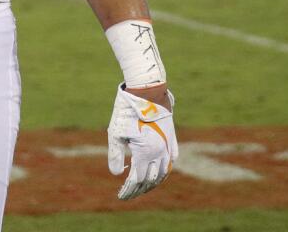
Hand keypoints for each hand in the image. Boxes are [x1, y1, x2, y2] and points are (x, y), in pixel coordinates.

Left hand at [107, 83, 177, 199]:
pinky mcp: (172, 137)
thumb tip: (117, 175)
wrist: (146, 91)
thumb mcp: (115, 133)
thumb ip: (116, 155)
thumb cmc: (127, 111)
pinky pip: (172, 159)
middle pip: (151, 179)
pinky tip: (159, 171)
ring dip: (153, 181)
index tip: (120, 196)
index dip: (128, 190)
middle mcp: (160, 152)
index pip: (137, 179)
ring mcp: (168, 145)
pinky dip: (164, 169)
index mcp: (145, 153)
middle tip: (130, 194)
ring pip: (164, 171)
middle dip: (140, 189)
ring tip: (143, 187)